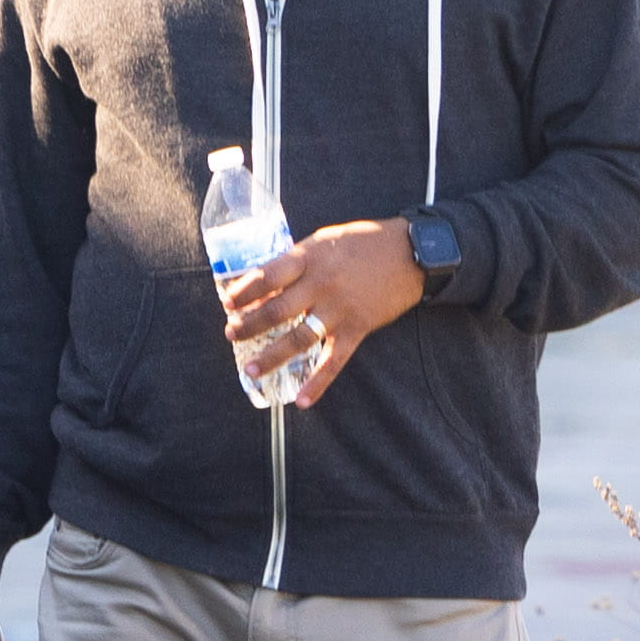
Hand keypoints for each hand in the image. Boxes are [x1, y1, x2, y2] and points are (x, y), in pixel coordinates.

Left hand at [226, 218, 427, 409]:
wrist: (412, 252)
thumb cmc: (364, 242)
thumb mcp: (324, 241)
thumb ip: (297, 260)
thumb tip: (264, 281)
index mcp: (308, 258)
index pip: (266, 276)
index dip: (243, 291)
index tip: (227, 303)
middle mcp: (320, 285)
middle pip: (276, 310)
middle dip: (249, 325)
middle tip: (231, 335)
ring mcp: (339, 309)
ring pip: (298, 338)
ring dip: (272, 356)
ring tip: (250, 370)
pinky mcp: (358, 328)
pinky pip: (334, 361)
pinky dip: (317, 383)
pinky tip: (301, 400)